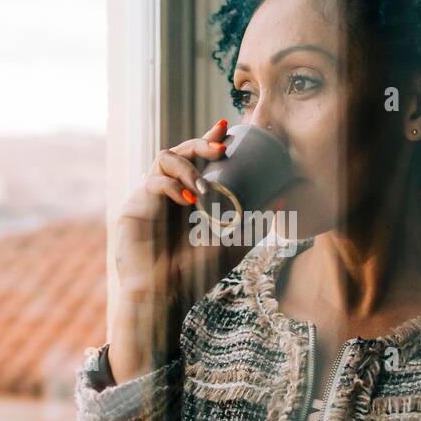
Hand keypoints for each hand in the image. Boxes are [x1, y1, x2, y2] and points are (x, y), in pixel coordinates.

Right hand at [108, 119, 246, 382]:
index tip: (227, 126)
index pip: (198, 158)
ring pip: (164, 158)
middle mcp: (169, 192)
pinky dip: (171, 185)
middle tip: (221, 147)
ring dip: (188, 167)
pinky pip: (152, 181)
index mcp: (189, 196)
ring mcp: (150, 197)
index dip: (210, 138)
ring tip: (202, 188)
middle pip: (180, 150)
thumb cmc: (196, 274)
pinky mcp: (134, 205)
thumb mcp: (234, 243)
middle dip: (201, 143)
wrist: (165, 294)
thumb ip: (257, 221)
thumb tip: (285, 197)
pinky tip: (186, 199)